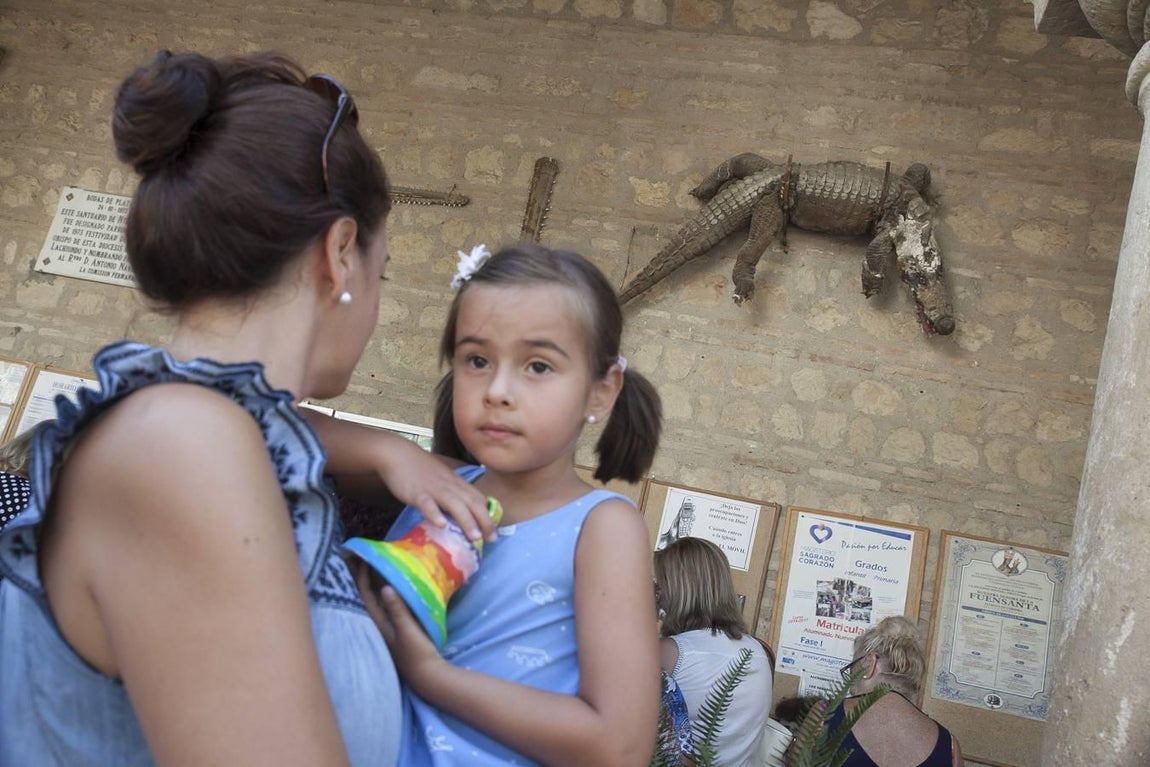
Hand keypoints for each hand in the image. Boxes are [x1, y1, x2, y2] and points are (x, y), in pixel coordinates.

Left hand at [353, 560, 445, 692]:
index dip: (362, 576)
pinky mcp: (395, 629)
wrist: (427, 675)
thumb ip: (397, 609)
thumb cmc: (416, 652)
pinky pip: (385, 605)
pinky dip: (383, 593)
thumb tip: (385, 586)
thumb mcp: (408, 629)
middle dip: (361, 577)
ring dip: (371, 583)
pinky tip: (389, 587)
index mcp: (377, 623)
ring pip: (374, 600)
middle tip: (358, 558)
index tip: (363, 558)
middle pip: (365, 595)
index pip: (364, 594)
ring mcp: (386, 627)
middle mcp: (377, 624)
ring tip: (371, 566)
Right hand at [377, 438, 494, 542]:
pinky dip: (435, 514)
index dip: (488, 515)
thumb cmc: (420, 469)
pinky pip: (427, 504)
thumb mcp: (442, 478)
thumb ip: (452, 492)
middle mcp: (449, 486)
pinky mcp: (417, 493)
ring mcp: (434, 489)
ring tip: (475, 537)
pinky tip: (441, 525)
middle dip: (484, 521)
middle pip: (472, 502)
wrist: (398, 454)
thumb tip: (459, 511)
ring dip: (466, 520)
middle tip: (492, 539)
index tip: (493, 532)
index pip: (478, 498)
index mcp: (456, 483)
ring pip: (454, 504)